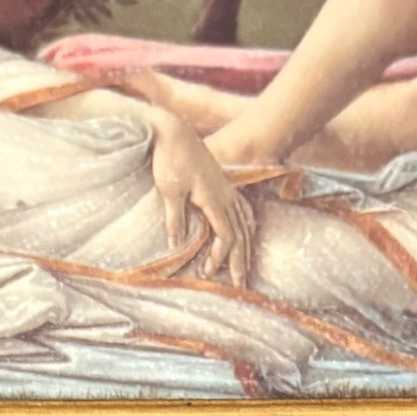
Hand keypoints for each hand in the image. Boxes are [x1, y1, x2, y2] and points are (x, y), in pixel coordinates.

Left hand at [150, 113, 254, 285]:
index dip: (220, 256)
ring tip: (244, 267)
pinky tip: (248, 231)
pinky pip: (241, 208)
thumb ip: (175, 218)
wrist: (172, 130)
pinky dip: (246, 224)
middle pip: (240, 234)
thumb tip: (176, 245)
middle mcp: (225, 195)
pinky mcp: (221, 182)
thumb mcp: (169, 190)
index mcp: (214, 199)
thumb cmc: (169, 159)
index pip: (226, 235)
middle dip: (240, 261)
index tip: (209, 273)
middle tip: (240, 285)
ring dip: (245, 247)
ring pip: (243, 222)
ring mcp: (226, 188)